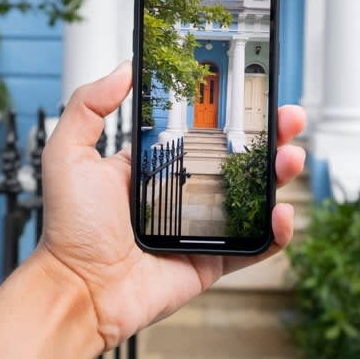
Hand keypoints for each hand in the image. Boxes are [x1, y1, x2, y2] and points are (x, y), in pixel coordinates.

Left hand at [36, 60, 306, 349]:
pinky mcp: (213, 260)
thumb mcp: (69, 153)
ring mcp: (202, 226)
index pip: (204, 129)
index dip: (232, 110)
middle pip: (240, 157)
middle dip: (271, 135)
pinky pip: (255, 246)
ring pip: (255, 196)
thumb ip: (89, 105)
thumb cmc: (69, 227)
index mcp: (156, 164)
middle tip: (288, 117)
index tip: (252, 89)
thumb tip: (123, 69)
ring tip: (290, 157)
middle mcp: (183, 192)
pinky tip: (281, 213)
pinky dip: (277, 232)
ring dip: (280, 174)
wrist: (79, 289)